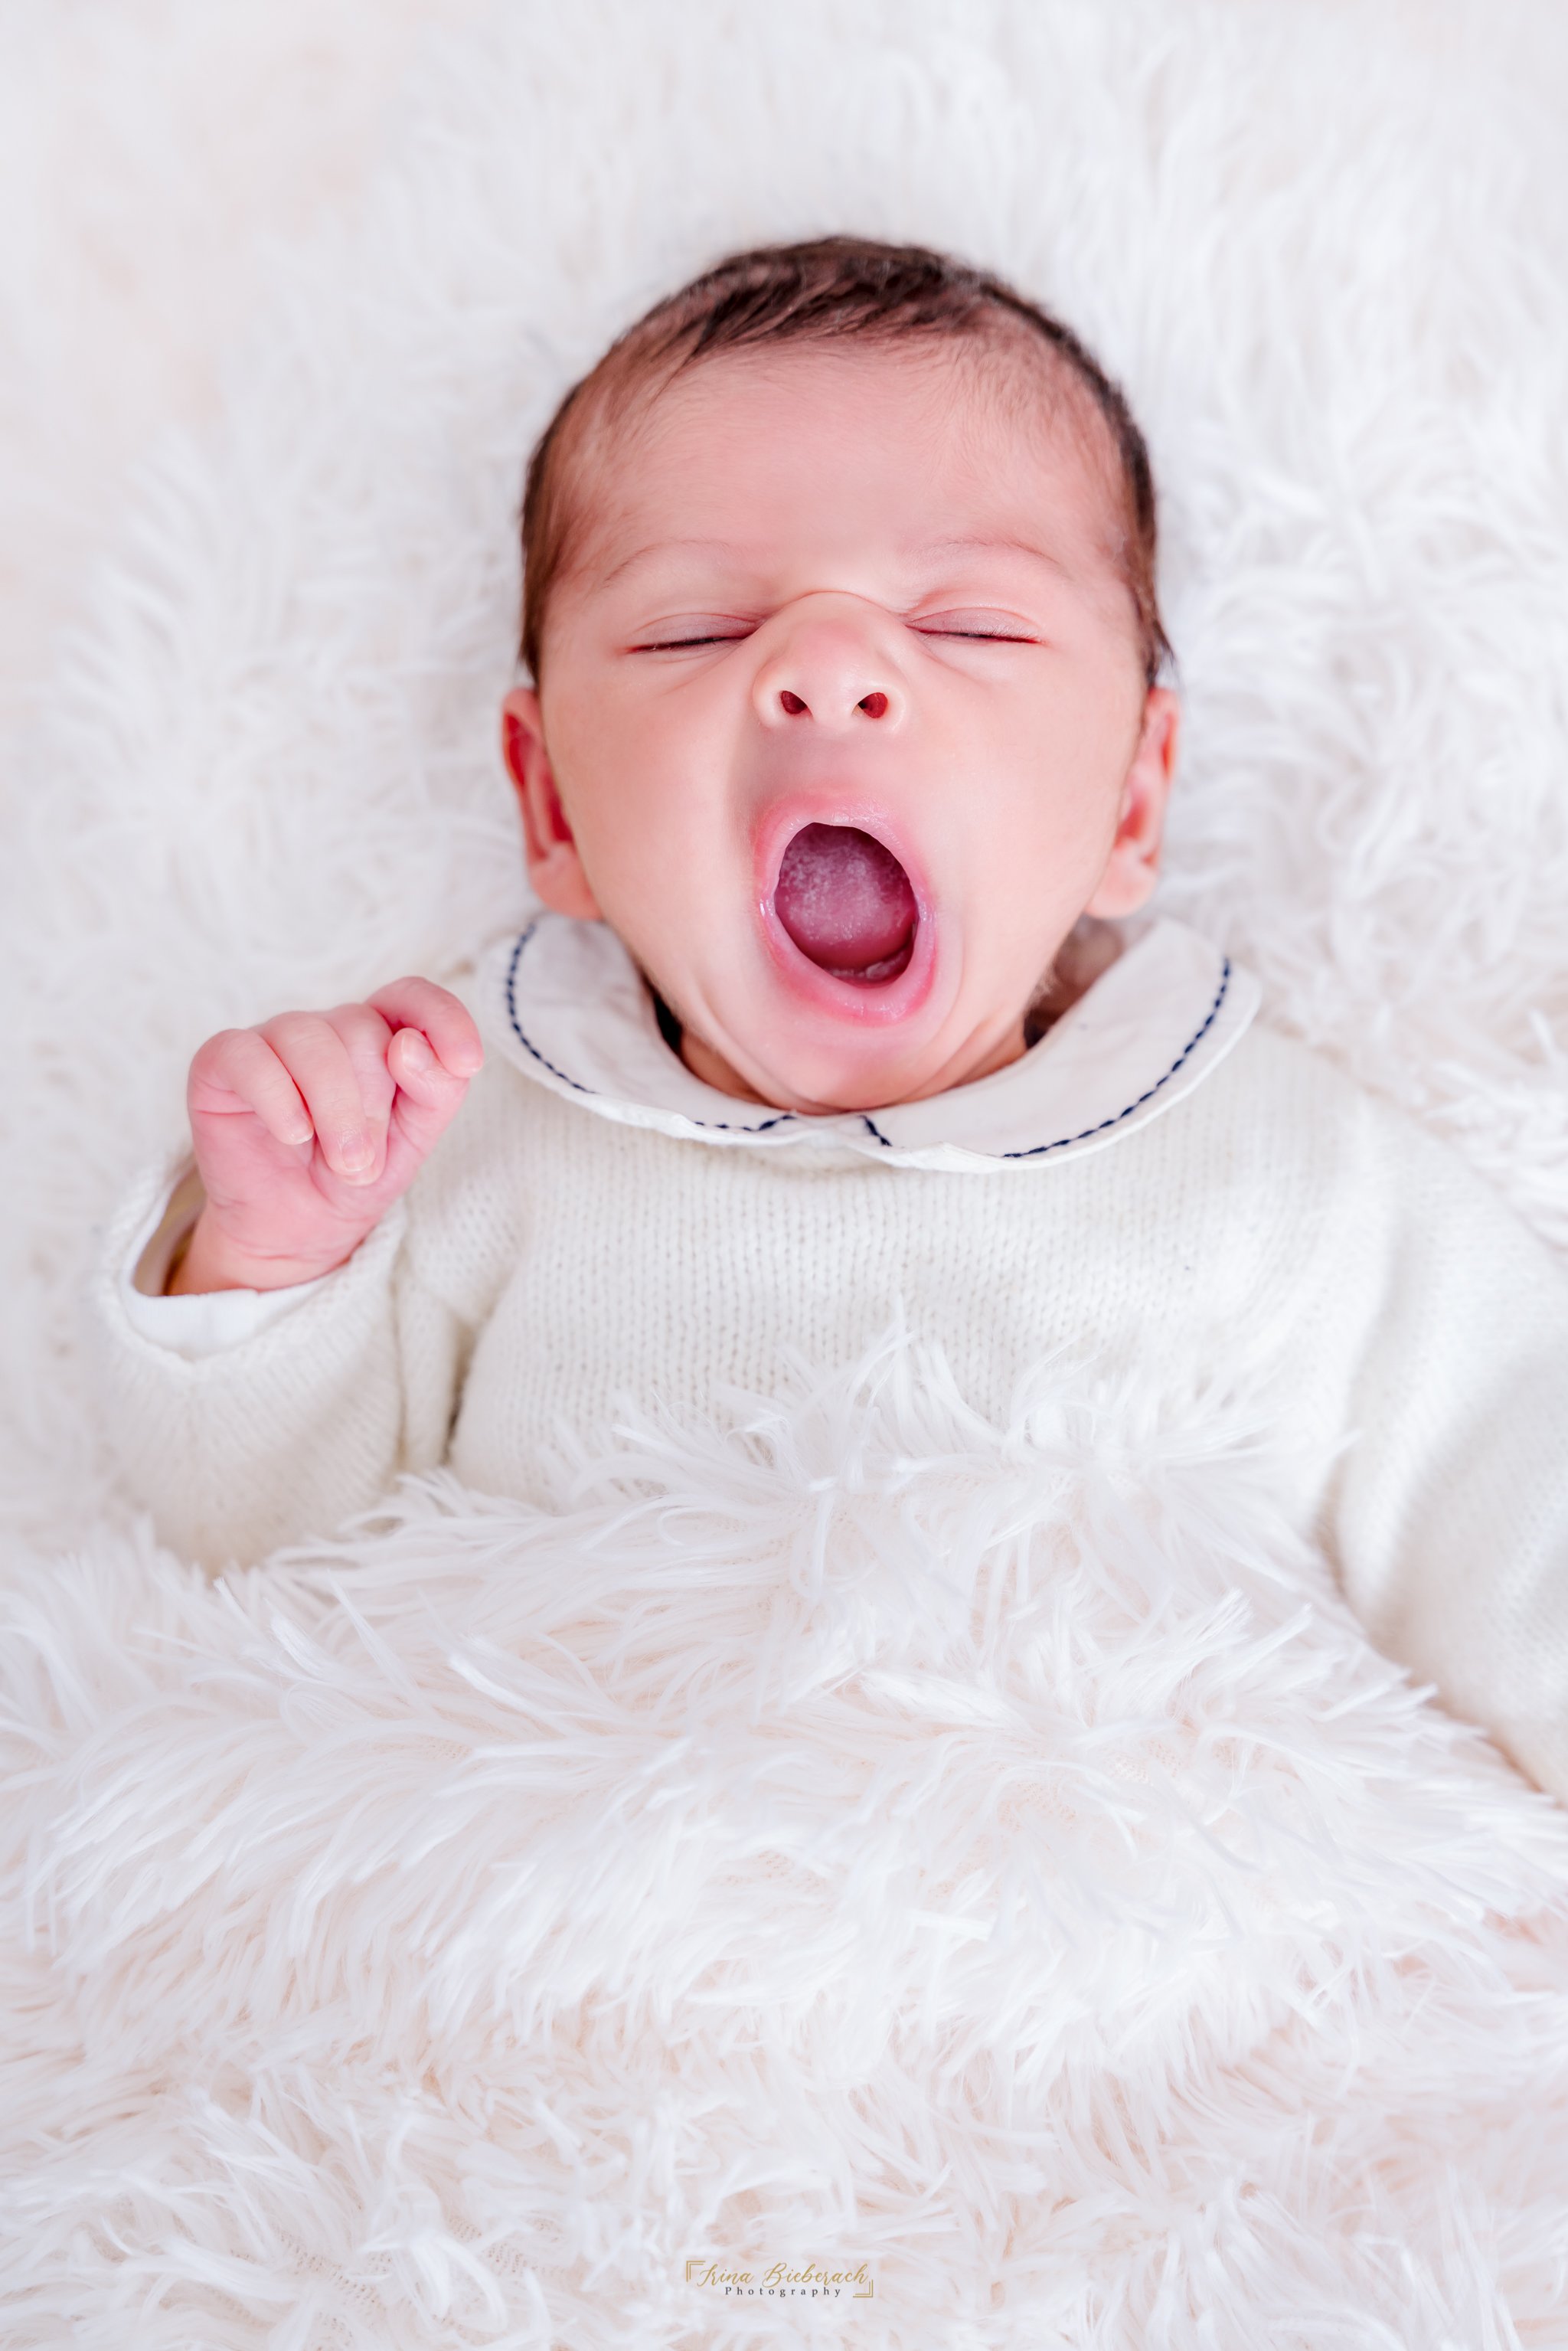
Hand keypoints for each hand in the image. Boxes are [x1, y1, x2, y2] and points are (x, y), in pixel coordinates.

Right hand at [170, 978, 482, 1292]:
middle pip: (362, 1031)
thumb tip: (410, 1046)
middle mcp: (327, 1029)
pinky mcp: (221, 1063)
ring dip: (335, 1111)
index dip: (442, 1018)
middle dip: (374, 1107)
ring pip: (309, 1039)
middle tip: (364, 1162)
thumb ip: (435, 1091)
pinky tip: (293, 1134)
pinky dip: (278, 1098)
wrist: (296, 1230)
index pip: (410, 997)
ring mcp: (272, 1041)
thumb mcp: (415, 1141)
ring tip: (342, 1163)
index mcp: (380, 1037)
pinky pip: (248, 1056)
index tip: (468, 1062)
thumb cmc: (354, 1176)